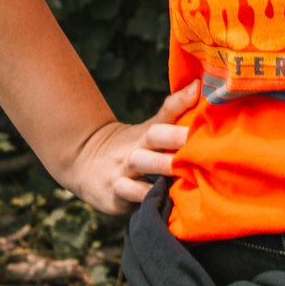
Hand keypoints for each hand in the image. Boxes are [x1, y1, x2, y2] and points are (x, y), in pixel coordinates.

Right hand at [69, 80, 198, 214]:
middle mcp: (136, 148)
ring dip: (161, 165)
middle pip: (154, 136)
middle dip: (174, 136)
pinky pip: (128, 194)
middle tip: (196, 140)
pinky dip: (143, 196)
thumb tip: (199, 85)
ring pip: (140, 163)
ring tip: (183, 170)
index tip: (197, 93)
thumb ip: (175, 112)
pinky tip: (161, 199)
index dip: (181, 103)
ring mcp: (123, 169)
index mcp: (147, 133)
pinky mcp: (114, 194)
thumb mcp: (151, 129)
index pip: (165, 114)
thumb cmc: (133, 146)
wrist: (85, 162)